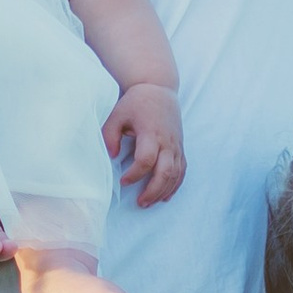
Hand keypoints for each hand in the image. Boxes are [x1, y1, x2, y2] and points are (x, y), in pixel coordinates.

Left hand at [107, 82, 184, 205]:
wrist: (159, 89)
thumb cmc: (136, 103)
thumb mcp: (118, 114)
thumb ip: (110, 135)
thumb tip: (112, 156)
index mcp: (151, 132)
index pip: (146, 160)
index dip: (135, 174)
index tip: (122, 181)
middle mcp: (167, 141)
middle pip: (165, 172)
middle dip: (152, 191)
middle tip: (139, 202)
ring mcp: (176, 146)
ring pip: (175, 175)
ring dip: (163, 192)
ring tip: (148, 202)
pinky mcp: (180, 148)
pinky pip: (182, 171)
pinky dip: (175, 186)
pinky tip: (165, 196)